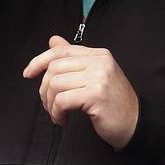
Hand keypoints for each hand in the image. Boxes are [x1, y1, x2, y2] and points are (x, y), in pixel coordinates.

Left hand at [22, 35, 139, 148]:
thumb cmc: (113, 103)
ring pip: (55, 84)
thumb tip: (53, 41)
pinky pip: (61, 100)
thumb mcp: (94, 76)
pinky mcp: (96, 95)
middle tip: (50, 105)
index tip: (28, 73)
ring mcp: (99, 77)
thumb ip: (74, 59)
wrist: (135, 123)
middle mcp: (100, 62)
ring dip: (50, 104)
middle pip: (54, 68)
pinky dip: (56, 112)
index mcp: (98, 55)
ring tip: (57, 114)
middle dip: (44, 90)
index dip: (39, 61)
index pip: (60, 51)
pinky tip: (63, 119)